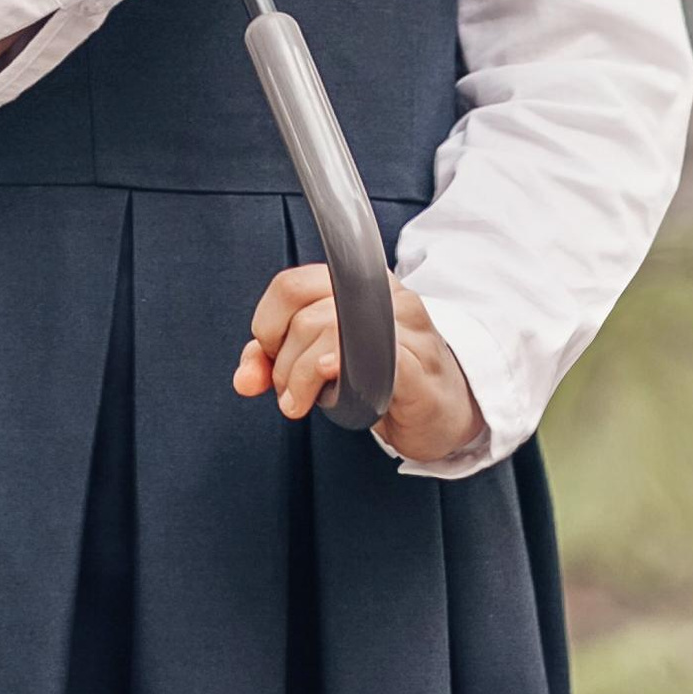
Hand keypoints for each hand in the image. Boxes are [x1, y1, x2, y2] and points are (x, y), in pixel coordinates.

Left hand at [233, 263, 483, 464]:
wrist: (448, 410)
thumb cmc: (385, 380)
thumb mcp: (324, 364)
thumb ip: (279, 362)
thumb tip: (244, 378)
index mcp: (358, 283)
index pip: (291, 285)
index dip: (267, 326)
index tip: (271, 358)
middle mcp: (384, 295)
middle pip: (306, 314)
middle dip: (283, 363)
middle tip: (289, 394)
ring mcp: (406, 328)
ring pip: (331, 332)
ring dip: (302, 377)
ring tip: (303, 402)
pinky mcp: (420, 366)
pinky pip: (375, 355)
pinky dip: (343, 366)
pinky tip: (332, 381)